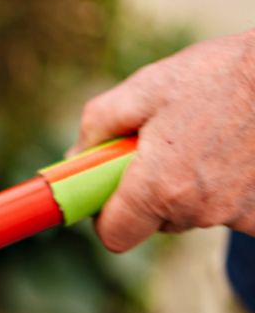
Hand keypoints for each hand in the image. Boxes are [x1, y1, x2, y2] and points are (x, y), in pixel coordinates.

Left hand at [73, 31, 254, 251]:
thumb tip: (75, 157)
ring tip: (209, 138)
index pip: (114, 236)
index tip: (109, 191)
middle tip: (165, 146)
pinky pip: (232, 210)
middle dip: (150, 192)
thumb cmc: (217, 76)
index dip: (106, 215)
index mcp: (159, 187)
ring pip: (193, 213)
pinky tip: (236, 153)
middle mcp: (198, 210)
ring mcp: (237, 214)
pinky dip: (227, 187)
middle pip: (155, 222)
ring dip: (191, 186)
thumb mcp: (144, 89)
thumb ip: (98, 126)